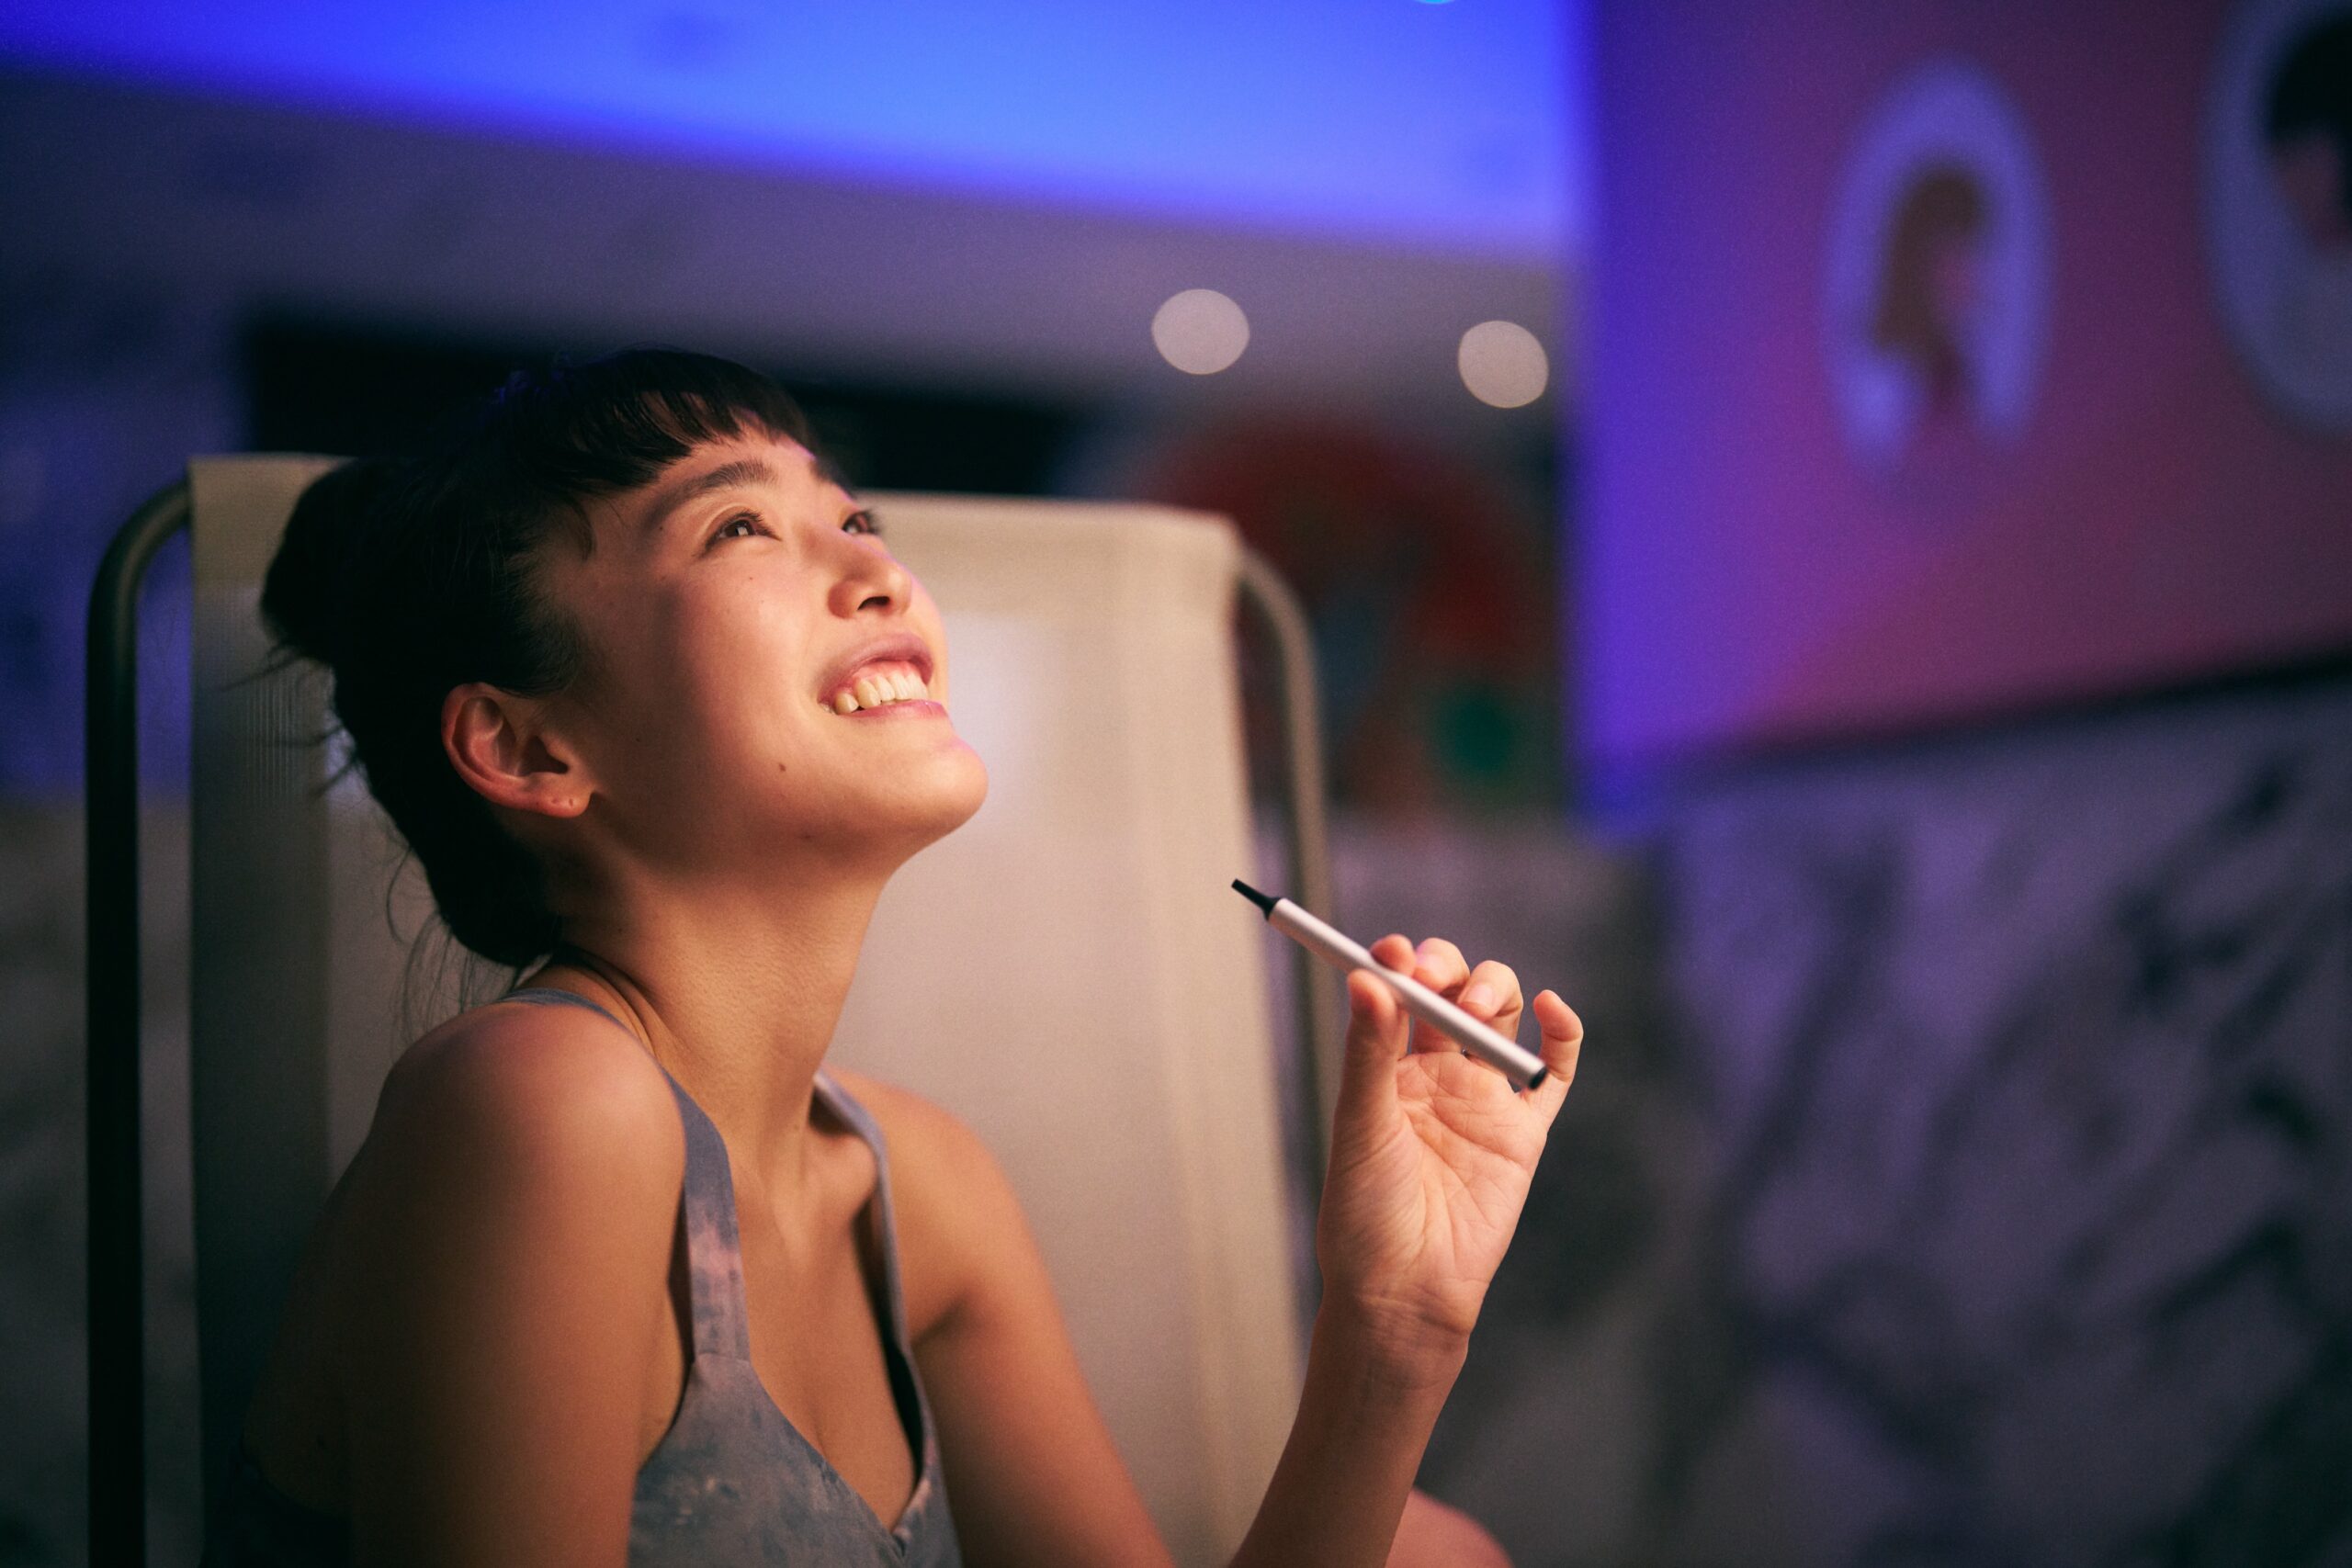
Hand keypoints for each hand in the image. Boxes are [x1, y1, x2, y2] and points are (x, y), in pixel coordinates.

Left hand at [1315, 936, 1582, 1374]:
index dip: (1398, 962)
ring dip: (1494, 989)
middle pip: (1453, 989)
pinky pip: (1555, 1072)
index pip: (1398, 991)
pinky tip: (1551, 1007)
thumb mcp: (1360, 1124)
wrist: (1405, 1287)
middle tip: (1432, 976)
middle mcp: (1436, 1071)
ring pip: (1501, 1016)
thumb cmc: (1365, 1211)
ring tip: (1477, 1005)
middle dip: (1448, 967)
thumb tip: (1366, 976)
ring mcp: (1483, 1097)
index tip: (1390, 951)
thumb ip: (1369, 1051)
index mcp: (1387, 1065)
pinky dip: (1563, 1035)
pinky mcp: (1523, 1131)